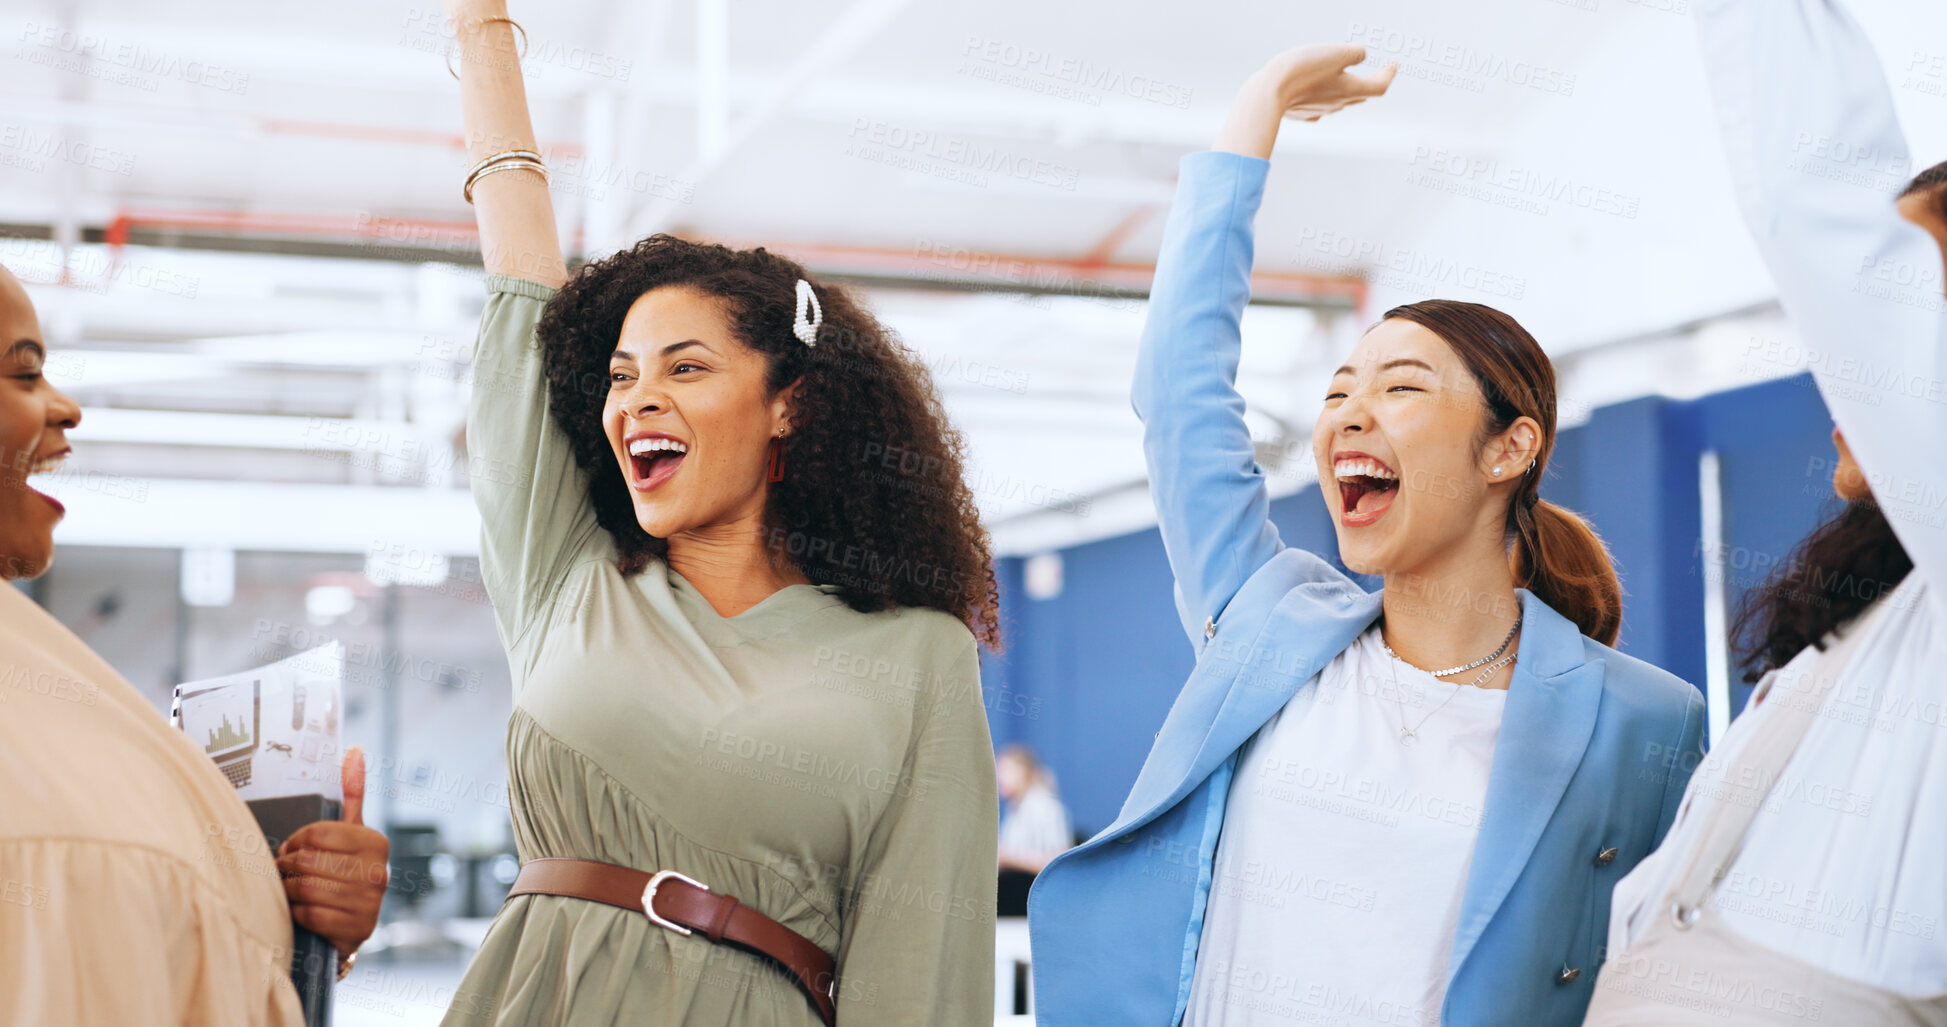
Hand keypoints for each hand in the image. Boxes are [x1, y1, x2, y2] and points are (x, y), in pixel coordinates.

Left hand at [277, 746, 389, 957]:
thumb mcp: (350, 833)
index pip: (317, 834)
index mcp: (376, 842)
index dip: (294, 841)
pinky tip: (301, 910)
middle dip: (286, 867)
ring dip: (288, 891)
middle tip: (284, 871)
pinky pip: (310, 915)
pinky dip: (297, 914)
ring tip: (289, 889)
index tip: (292, 848)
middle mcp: (378, 872)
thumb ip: (352, 793)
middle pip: (307, 862)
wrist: (353, 923)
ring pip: (306, 888)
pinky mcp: (356, 930)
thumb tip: (355, 750)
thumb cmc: (345, 871)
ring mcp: (369, 903)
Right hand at [1215, 44, 1396, 158]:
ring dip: (1344, 89)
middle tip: (1374, 71)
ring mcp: (1318, 111)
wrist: (1268, 92)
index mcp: (1350, 89)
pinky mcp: (1300, 113)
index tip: (1393, 64)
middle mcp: (1337, 104)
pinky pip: (1317, 107)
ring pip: (1339, 101)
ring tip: (1341, 77)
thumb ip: (1355, 52)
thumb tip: (1360, 55)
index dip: (1389, 74)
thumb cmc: (1302, 70)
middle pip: (1360, 95)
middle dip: (1369, 82)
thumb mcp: (1336, 52)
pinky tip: (1315, 93)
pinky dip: (1322, 98)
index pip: (1379, 85)